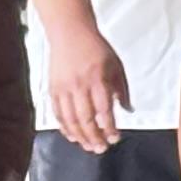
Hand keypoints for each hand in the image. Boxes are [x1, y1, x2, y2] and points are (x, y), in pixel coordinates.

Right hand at [42, 18, 131, 151]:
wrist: (70, 31)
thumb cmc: (95, 47)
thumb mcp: (116, 65)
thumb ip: (122, 89)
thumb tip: (127, 110)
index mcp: (98, 79)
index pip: (104, 111)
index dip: (109, 128)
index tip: (114, 138)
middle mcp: (79, 85)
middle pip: (86, 120)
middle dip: (94, 138)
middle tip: (101, 148)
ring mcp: (64, 88)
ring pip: (70, 120)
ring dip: (80, 137)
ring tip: (88, 146)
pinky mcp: (53, 89)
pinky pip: (58, 113)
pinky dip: (64, 127)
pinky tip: (72, 135)